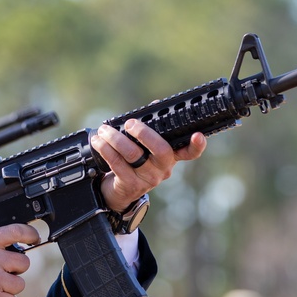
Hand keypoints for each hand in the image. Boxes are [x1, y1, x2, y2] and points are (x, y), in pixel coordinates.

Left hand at [90, 119, 206, 212]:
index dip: (196, 145)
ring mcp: (148, 179)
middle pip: (160, 150)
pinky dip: (105, 149)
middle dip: (144, 133)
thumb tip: (156, 104)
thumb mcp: (145, 147)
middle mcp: (163, 169)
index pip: (190, 152)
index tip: (197, 135)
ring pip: (133, 154)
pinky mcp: (131, 185)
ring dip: (115, 138)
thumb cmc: (134, 163)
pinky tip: (98, 142)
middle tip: (129, 124)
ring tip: (104, 130)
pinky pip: (117, 163)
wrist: (120, 192)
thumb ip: (151, 128)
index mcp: (171, 157)